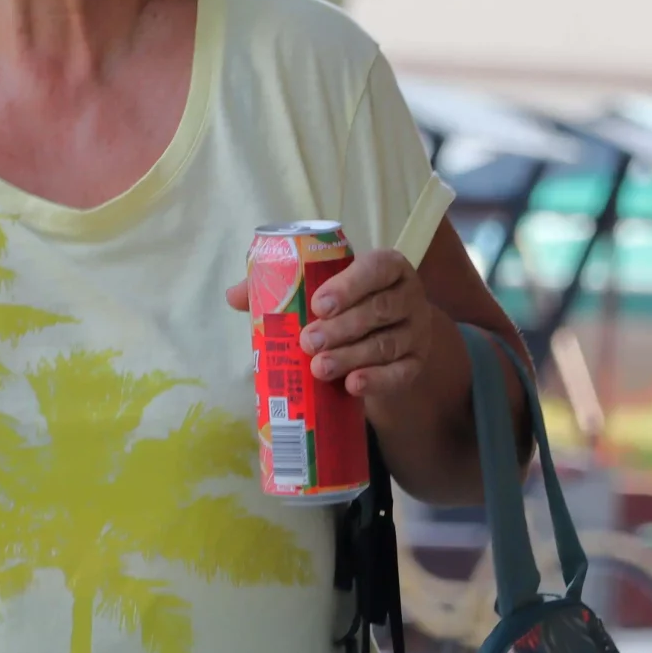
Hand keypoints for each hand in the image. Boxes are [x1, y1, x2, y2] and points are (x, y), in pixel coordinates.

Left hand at [223, 245, 445, 403]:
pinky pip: (402, 374)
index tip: (318, 305)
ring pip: (387, 344)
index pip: (376, 268)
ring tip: (318, 368)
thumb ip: (280, 286)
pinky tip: (353, 385)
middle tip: (307, 342)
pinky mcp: (417, 364)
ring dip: (351, 356)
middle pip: (380, 309)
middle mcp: (409, 296)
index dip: (349, 285)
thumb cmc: (345, 305)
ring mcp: (417, 332)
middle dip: (342, 327)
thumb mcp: (319, 289)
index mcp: (387, 267)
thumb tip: (234, 295)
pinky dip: (377, 380)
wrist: (382, 337)